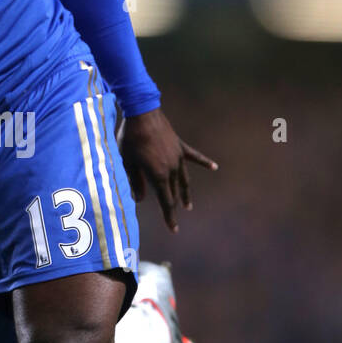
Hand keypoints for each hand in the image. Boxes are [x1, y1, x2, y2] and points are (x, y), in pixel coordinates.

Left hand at [117, 108, 216, 232]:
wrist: (142, 113)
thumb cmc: (130, 139)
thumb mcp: (127, 162)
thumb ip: (135, 182)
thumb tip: (140, 199)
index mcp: (159, 175)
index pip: (166, 201)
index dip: (170, 217)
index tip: (174, 230)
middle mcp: (172, 168)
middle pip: (174, 192)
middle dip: (173, 206)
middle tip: (173, 219)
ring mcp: (178, 157)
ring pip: (184, 179)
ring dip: (185, 193)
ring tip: (188, 205)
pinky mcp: (180, 146)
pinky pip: (194, 157)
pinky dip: (204, 162)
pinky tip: (214, 167)